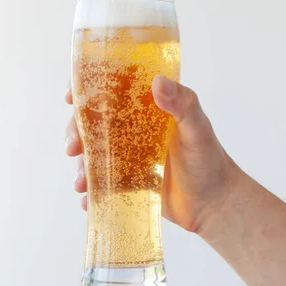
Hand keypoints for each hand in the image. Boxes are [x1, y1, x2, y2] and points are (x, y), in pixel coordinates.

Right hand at [65, 75, 238, 232]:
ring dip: (81, 165)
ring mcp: (127, 156)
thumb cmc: (209, 160)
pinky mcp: (127, 181)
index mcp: (146, 108)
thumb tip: (158, 82)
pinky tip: (88, 200)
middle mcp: (132, 128)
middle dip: (76, 132)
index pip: (111, 89)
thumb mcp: (197, 128)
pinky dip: (91, 191)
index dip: (86, 88)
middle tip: (73, 147)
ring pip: (93, 153)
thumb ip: (182, 104)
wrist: (214, 204)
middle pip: (92, 122)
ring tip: (82, 182)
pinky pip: (101, 182)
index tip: (70, 96)